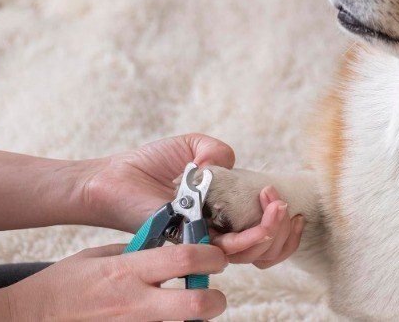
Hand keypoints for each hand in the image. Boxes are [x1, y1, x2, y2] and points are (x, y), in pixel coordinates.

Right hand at [6, 243, 227, 320]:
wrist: (25, 319)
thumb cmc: (61, 285)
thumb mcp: (98, 256)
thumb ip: (135, 252)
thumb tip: (169, 248)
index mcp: (127, 270)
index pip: (184, 258)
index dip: (211, 256)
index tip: (217, 257)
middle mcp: (133, 302)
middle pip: (195, 304)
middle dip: (215, 300)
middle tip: (215, 296)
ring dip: (191, 321)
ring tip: (187, 311)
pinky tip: (164, 319)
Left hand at [81, 133, 302, 268]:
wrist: (114, 177)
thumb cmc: (150, 164)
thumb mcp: (193, 145)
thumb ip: (218, 150)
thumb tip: (228, 168)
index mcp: (223, 212)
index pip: (263, 232)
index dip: (283, 224)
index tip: (285, 200)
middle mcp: (218, 230)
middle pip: (265, 249)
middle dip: (283, 230)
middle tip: (281, 204)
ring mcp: (205, 239)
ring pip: (252, 253)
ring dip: (272, 230)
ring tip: (274, 205)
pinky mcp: (191, 242)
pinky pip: (227, 250)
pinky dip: (251, 234)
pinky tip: (260, 209)